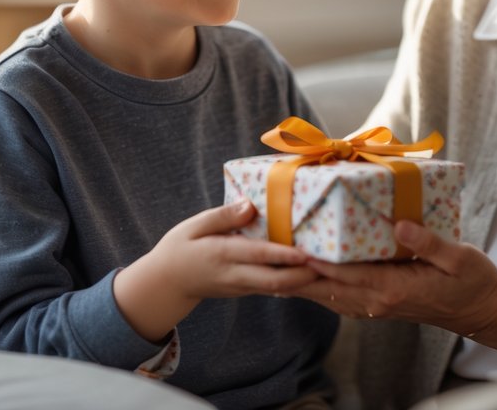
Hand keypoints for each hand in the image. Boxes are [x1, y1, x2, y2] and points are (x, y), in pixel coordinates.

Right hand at [114, 198, 318, 340]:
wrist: (166, 284)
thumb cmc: (180, 248)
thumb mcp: (194, 225)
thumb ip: (224, 216)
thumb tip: (251, 205)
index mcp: (222, 254)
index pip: (258, 255)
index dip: (283, 256)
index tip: (306, 252)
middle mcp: (235, 275)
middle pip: (275, 281)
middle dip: (304, 276)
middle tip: (329, 265)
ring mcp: (242, 287)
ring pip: (277, 289)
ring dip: (303, 281)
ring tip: (328, 269)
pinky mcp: (246, 290)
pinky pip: (273, 289)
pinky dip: (293, 283)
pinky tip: (311, 273)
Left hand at [290, 218, 496, 338]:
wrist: (482, 311)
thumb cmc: (473, 281)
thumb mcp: (459, 257)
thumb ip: (428, 242)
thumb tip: (399, 225)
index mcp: (397, 288)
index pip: (348, 275)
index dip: (319, 262)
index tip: (294, 247)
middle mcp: (380, 300)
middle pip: (330, 288)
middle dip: (300, 273)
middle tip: (272, 254)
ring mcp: (378, 305)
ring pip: (331, 296)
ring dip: (305, 282)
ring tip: (277, 264)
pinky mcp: (380, 304)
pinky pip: (342, 298)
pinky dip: (321, 288)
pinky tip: (307, 276)